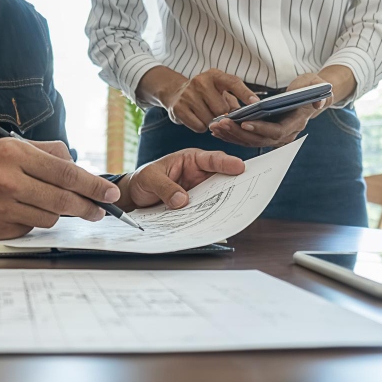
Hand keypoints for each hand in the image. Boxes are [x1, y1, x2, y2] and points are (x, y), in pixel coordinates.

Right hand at [0, 138, 119, 239]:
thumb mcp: (2, 147)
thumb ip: (42, 153)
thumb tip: (77, 165)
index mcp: (13, 153)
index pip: (65, 172)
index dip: (93, 185)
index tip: (111, 193)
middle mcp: (8, 178)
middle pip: (64, 199)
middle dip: (88, 207)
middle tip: (101, 211)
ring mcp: (1, 207)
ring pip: (49, 218)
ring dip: (56, 215)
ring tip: (44, 206)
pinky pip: (29, 230)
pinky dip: (31, 223)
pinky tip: (16, 214)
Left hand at [115, 149, 245, 211]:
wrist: (135, 197)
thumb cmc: (143, 180)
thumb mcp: (150, 179)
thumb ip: (165, 187)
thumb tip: (182, 201)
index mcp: (190, 159)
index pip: (212, 159)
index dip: (226, 163)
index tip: (240, 167)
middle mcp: (198, 174)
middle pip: (221, 179)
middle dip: (234, 184)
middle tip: (246, 191)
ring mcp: (199, 191)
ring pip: (216, 196)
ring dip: (223, 203)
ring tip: (234, 210)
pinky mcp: (195, 206)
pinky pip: (206, 210)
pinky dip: (210, 215)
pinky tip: (215, 222)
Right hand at [137, 66, 259, 132]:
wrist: (175, 93)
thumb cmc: (204, 94)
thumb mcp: (219, 91)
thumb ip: (234, 101)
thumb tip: (248, 115)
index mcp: (214, 75)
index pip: (233, 82)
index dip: (245, 94)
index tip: (256, 104)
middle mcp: (200, 82)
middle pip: (221, 108)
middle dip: (223, 115)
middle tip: (219, 115)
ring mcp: (188, 95)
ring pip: (210, 119)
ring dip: (211, 123)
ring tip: (206, 115)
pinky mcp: (178, 108)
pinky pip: (199, 126)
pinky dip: (201, 127)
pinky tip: (197, 119)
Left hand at [209, 73, 331, 147]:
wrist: (308, 97)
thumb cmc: (310, 87)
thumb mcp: (316, 85)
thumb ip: (318, 92)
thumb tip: (318, 102)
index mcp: (295, 123)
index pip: (276, 131)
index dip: (260, 128)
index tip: (244, 122)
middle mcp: (284, 135)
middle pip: (259, 139)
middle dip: (239, 132)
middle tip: (221, 124)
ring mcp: (273, 137)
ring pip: (250, 141)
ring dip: (231, 135)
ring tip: (215, 126)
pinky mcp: (264, 136)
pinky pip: (246, 139)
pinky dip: (231, 135)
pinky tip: (218, 129)